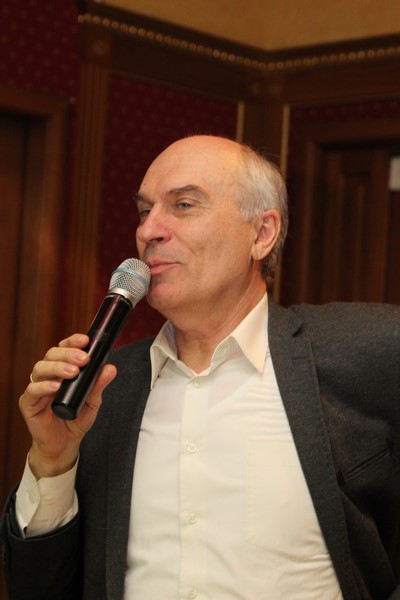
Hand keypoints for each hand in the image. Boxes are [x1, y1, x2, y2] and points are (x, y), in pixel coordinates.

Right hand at [20, 333, 116, 478]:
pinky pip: (32, 390)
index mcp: (62, 369)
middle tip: (83, 359)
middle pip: (51, 354)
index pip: (64, 348)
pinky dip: (44, 386)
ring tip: (73, 372)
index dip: (73, 341)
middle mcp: (48, 375)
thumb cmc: (76, 419)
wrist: (64, 445)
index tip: (86, 341)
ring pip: (40, 368)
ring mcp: (37, 387)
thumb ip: (99, 384)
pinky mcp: (28, 403)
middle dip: (68, 353)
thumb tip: (110, 368)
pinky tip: (56, 387)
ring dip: (57, 367)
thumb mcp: (93, 401)